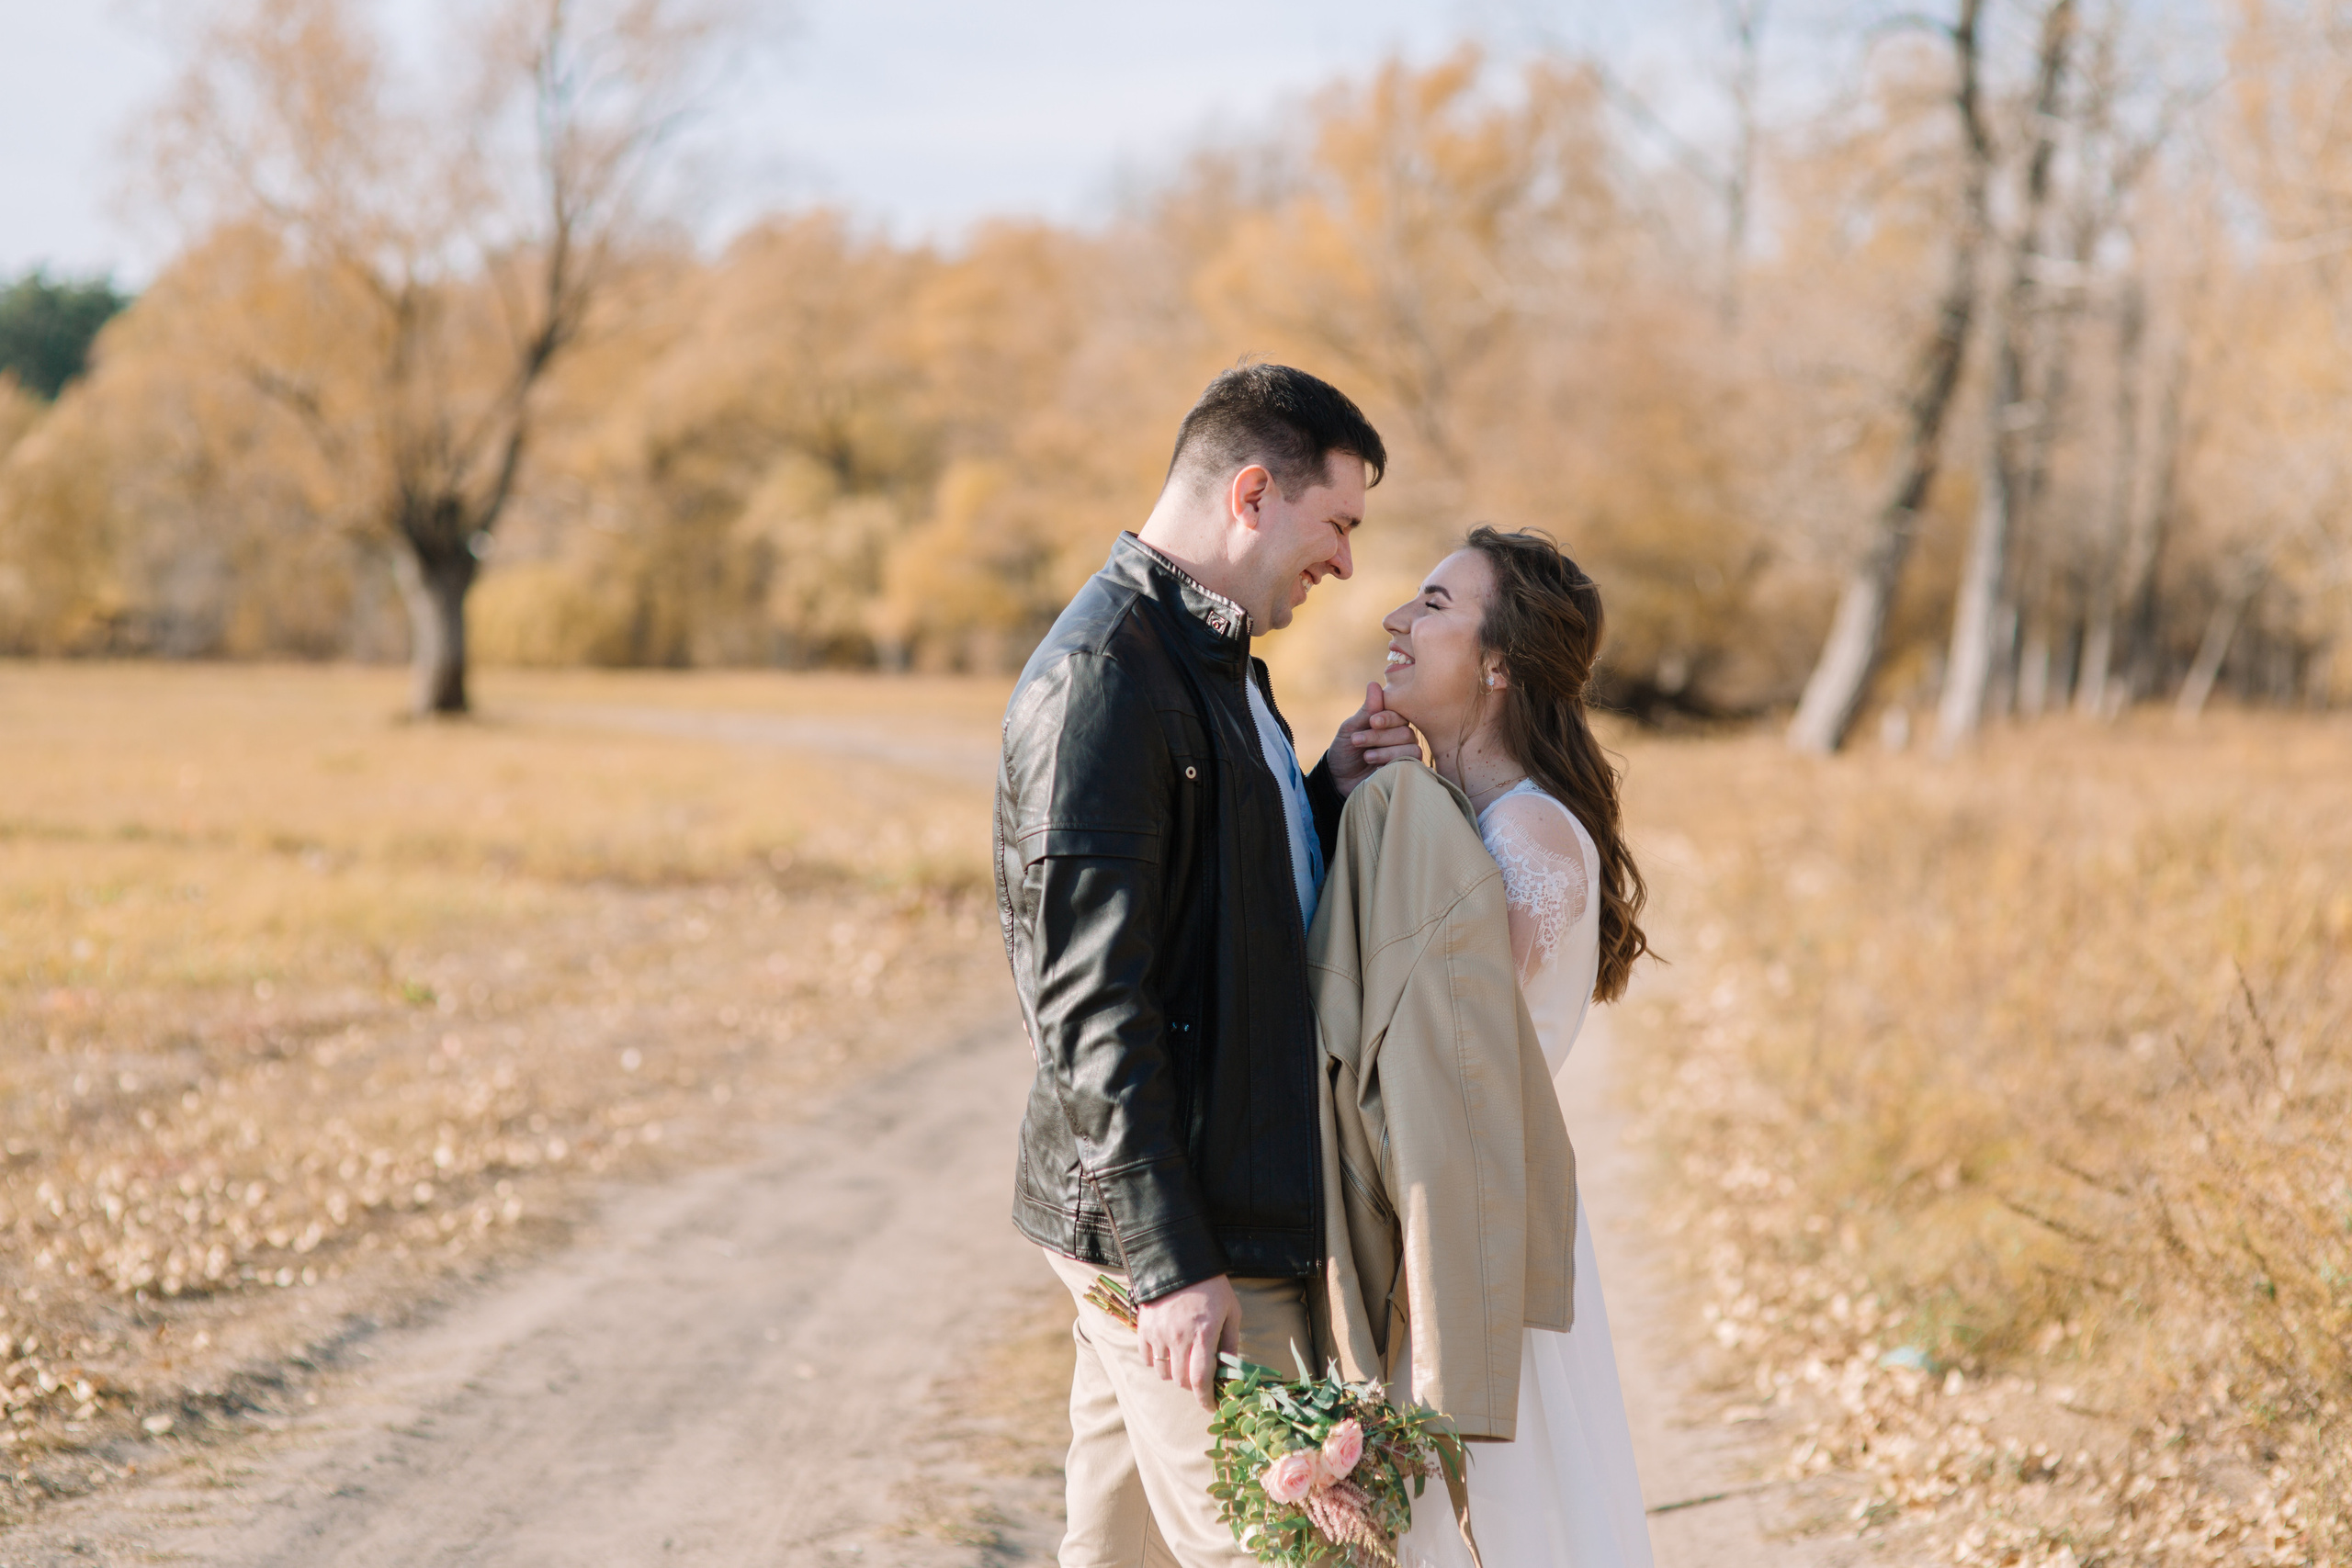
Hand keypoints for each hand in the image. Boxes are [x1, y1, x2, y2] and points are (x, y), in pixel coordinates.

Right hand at [1135, 1274, 1240, 1410]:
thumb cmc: (1212, 1287)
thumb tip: (1231, 1370)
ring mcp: (1158, 1332)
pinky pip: (1146, 1358)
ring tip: (1182, 1362)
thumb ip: (1231, 1342)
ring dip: (1174, 1374)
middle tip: (1199, 1379)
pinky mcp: (1144, 1327)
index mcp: (1204, 1333)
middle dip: (1192, 1387)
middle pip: (1181, 1380)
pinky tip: (1166, 1352)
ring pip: (1162, 1372)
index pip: (1201, 1380)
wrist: (1180, 1260)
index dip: (1205, 1399)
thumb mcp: (1231, 1311)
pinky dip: (1156, 1362)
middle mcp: (1179, 1337)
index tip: (1210, 1405)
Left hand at [1325, 682, 1419, 796]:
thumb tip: (1374, 685)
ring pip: (1411, 746)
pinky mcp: (1408, 769)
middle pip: (1405, 731)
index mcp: (1390, 721)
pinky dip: (1393, 762)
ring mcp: (1406, 752)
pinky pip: (1412, 762)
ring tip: (1366, 756)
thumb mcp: (1350, 729)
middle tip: (1357, 741)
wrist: (1338, 780)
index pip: (1399, 713)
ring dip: (1386, 751)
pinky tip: (1376, 767)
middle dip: (1379, 736)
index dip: (1388, 717)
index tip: (1372, 722)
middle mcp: (1402, 735)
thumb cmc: (1345, 750)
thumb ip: (1366, 711)